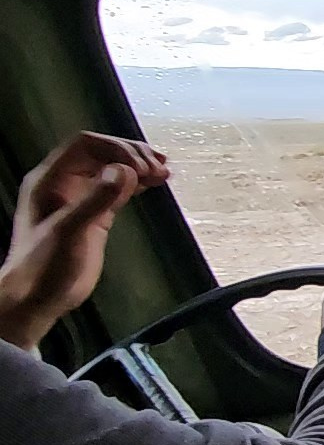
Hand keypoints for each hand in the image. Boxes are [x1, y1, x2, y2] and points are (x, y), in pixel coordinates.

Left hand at [0, 133, 169, 350]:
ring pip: (112, 168)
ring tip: (164, 172)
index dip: (116, 148)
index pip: (86, 145)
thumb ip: (97, 199)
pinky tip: (153, 184)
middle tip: (159, 167)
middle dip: (132, 155)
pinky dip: (137, 183)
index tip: (142, 165)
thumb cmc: (44, 266)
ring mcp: (80, 197)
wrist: (36, 299)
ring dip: (139, 166)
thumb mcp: (70, 230)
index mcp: (49, 180)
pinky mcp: (95, 215)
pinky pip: (117, 189)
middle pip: (102, 152)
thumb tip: (126, 172)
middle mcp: (64, 183)